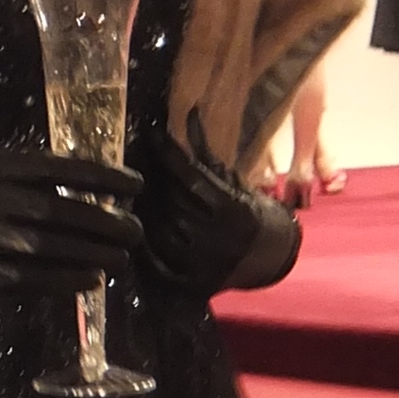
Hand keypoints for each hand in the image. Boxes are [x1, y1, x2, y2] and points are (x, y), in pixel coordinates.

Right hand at [0, 147, 141, 300]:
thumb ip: (4, 172)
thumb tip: (58, 181)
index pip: (57, 169)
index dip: (100, 177)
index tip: (134, 185)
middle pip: (62, 209)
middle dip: (105, 220)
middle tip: (137, 229)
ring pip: (52, 247)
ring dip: (94, 253)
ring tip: (124, 258)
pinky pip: (30, 280)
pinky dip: (65, 281)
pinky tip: (91, 282)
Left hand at [140, 118, 298, 293]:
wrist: (268, 255)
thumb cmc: (245, 208)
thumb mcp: (230, 179)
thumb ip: (206, 152)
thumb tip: (189, 112)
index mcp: (234, 209)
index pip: (191, 176)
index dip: (168, 153)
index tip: (150, 134)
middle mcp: (221, 238)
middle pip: (172, 203)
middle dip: (151, 180)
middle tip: (133, 161)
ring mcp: (206, 264)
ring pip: (160, 232)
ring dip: (142, 210)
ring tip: (131, 193)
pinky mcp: (194, 284)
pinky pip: (158, 266)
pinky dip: (144, 248)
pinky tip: (136, 228)